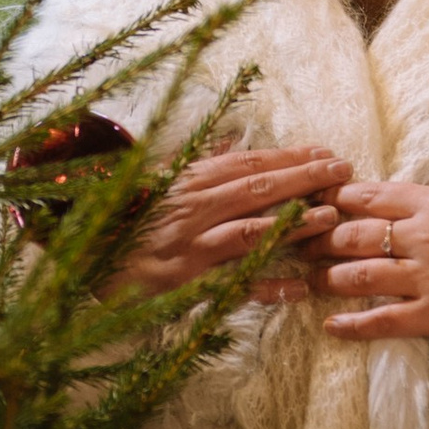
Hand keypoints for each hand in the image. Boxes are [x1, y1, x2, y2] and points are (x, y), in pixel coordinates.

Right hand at [111, 147, 346, 300]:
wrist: (85, 255)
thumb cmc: (127, 216)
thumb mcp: (160, 180)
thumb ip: (201, 162)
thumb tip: (235, 139)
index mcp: (189, 180)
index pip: (249, 163)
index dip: (290, 157)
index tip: (326, 153)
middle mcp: (193, 208)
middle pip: (257, 188)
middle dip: (304, 178)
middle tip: (344, 172)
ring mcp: (191, 245)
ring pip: (250, 230)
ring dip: (293, 223)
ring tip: (330, 217)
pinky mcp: (185, 281)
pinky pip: (233, 285)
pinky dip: (267, 286)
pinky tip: (299, 288)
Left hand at [288, 181, 428, 341]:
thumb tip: (404, 202)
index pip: (368, 195)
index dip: (333, 198)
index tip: (311, 201)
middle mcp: (424, 235)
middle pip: (353, 233)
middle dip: (320, 239)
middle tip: (298, 245)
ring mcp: (428, 276)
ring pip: (359, 274)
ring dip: (328, 278)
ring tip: (310, 281)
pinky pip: (383, 320)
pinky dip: (353, 324)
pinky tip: (332, 326)